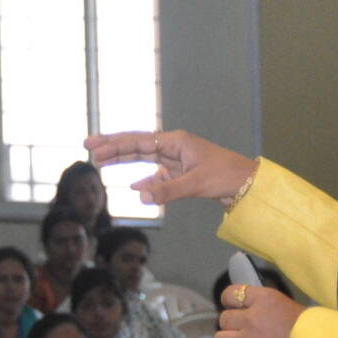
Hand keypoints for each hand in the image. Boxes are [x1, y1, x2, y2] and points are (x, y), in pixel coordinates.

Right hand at [83, 129, 257, 207]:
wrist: (248, 185)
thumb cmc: (227, 176)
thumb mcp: (196, 182)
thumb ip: (167, 190)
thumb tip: (139, 195)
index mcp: (175, 142)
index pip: (138, 141)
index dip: (114, 143)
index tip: (93, 144)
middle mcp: (174, 148)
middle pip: (137, 146)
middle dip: (113, 147)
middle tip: (89, 147)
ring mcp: (178, 161)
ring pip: (144, 160)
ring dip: (124, 162)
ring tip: (102, 163)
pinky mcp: (182, 174)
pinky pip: (157, 175)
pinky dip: (145, 180)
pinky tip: (135, 187)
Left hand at [216, 283, 302, 337]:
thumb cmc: (315, 328)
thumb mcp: (291, 306)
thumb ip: (270, 307)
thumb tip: (257, 311)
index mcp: (264, 299)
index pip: (231, 293)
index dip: (230, 300)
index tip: (236, 306)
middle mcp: (252, 318)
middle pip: (224, 318)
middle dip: (231, 324)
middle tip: (242, 329)